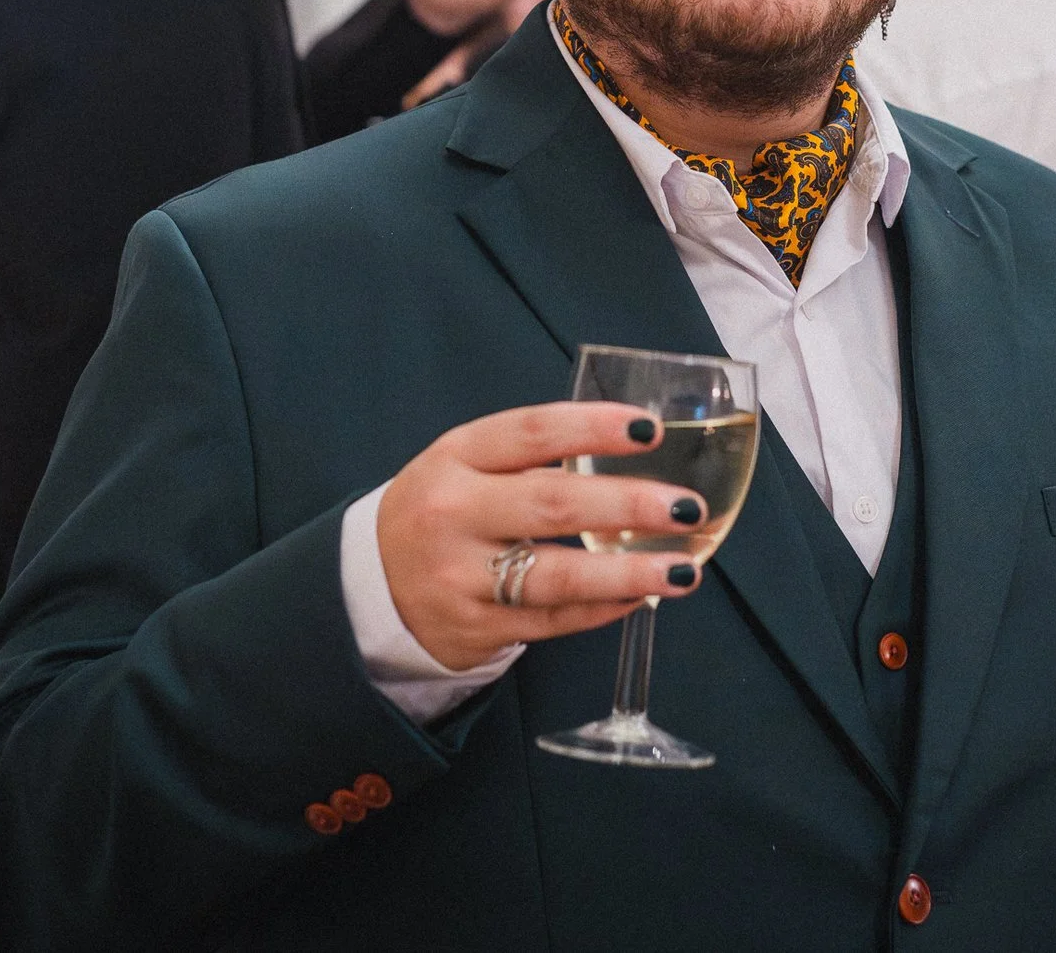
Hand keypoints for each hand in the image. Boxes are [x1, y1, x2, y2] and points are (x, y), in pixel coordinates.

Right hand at [378, 402, 708, 671]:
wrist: (369, 584)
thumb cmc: (444, 510)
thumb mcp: (466, 465)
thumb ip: (532, 455)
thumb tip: (634, 445)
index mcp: (455, 457)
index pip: (531, 432)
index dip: (593, 428)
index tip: (649, 429)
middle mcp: (453, 513)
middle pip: (552, 504)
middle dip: (628, 506)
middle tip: (685, 506)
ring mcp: (461, 576)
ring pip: (557, 575)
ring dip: (629, 573)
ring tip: (684, 569)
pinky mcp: (474, 628)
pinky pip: (552, 621)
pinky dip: (603, 608)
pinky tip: (642, 595)